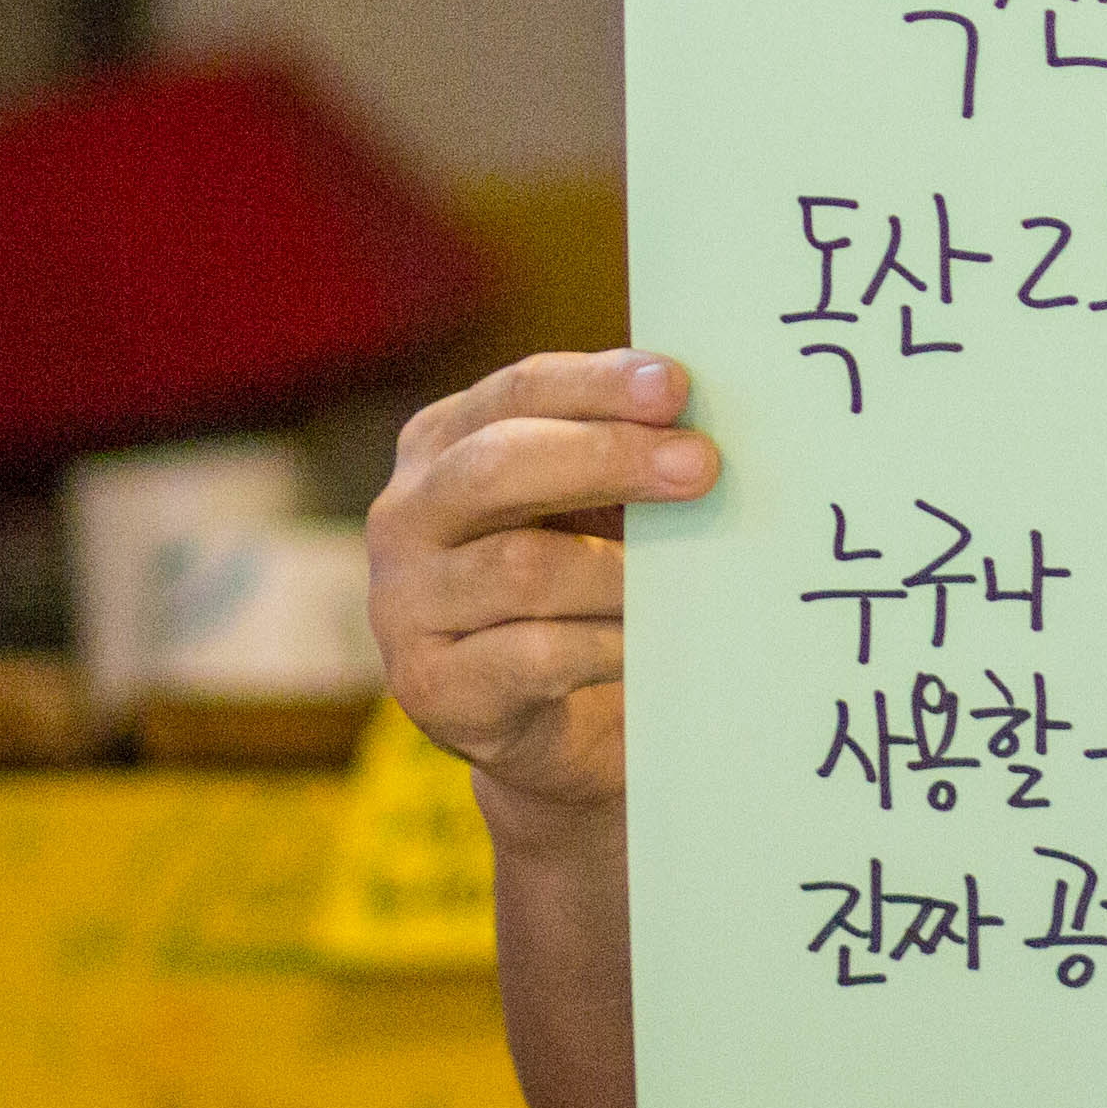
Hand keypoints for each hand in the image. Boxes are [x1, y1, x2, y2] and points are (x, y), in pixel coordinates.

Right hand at [367, 351, 716, 831]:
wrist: (556, 722)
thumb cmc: (583, 582)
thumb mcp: (593, 503)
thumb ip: (625, 450)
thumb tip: (701, 422)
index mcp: (442, 443)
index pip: (518, 392)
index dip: (598, 385)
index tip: (674, 386)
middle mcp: (406, 515)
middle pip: (500, 466)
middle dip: (608, 458)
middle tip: (701, 466)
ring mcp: (404, 605)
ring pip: (521, 569)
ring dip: (619, 571)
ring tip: (691, 575)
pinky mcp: (431, 687)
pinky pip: (533, 655)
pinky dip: (607, 644)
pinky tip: (651, 642)